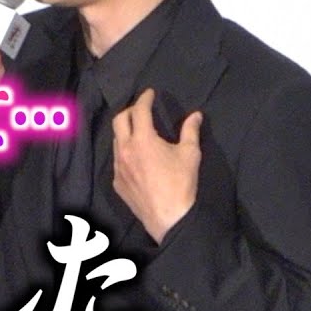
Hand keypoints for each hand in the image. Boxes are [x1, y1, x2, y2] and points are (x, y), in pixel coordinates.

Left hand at [112, 89, 203, 243]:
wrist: (170, 217)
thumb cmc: (181, 183)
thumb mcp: (190, 154)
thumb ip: (190, 131)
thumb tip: (195, 114)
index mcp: (142, 140)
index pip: (139, 111)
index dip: (144, 99)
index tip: (149, 93)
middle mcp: (124, 150)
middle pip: (119, 121)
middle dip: (129, 111)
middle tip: (141, 110)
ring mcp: (117, 167)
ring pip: (116, 141)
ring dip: (126, 132)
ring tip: (139, 132)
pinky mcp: (116, 182)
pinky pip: (117, 160)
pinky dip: (125, 152)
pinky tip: (136, 158)